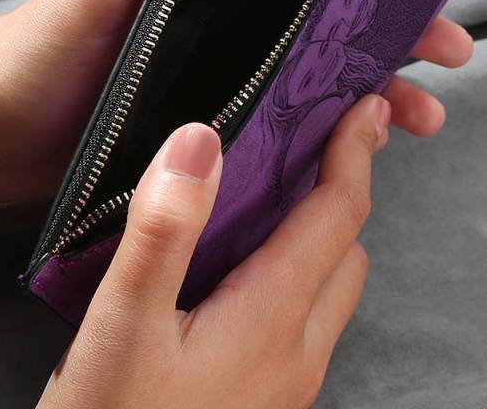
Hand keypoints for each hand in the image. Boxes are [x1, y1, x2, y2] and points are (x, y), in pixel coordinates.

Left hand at [0, 0, 472, 201]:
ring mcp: (222, 82)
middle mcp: (229, 26)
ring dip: (372, 98)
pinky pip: (281, 132)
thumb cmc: (40, 48)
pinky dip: (322, 142)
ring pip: (317, 82)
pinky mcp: (206, 132)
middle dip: (396, 43)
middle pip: (332, 27)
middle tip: (445, 71)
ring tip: (417, 124)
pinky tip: (350, 162)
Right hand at [38, 94, 390, 408]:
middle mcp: (295, 353)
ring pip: (327, 289)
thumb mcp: (121, 326)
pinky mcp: (263, 402)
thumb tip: (201, 141)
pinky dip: (292, 274)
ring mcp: (284, 385)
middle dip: (340, 192)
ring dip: (317, 235)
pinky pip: (301, 321)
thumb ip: (163, 229)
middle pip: (344, 252)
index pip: (337, 217)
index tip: (365, 108)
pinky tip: (238, 268)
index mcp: (271, 319)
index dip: (354, 156)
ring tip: (275, 194)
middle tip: (313, 142)